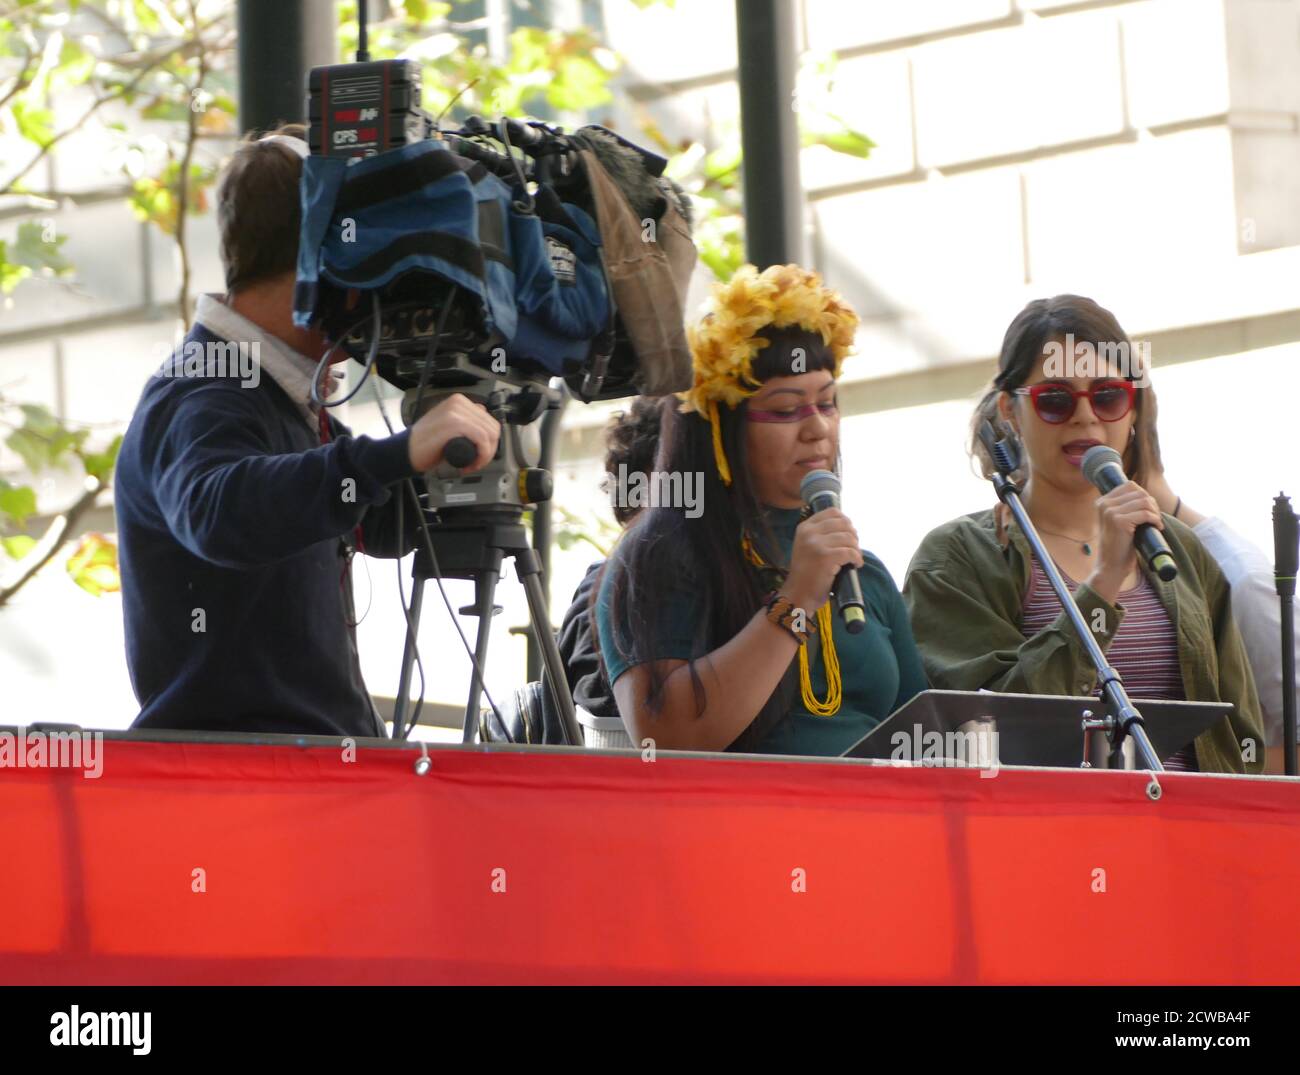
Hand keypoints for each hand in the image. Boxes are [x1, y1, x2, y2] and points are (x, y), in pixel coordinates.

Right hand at [407, 394, 499, 473]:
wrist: (406, 451)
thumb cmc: (426, 443)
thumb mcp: (450, 426)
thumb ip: (466, 422)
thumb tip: (484, 425)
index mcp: (459, 401)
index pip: (490, 420)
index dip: (490, 442)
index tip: (479, 455)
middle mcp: (459, 403)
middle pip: (493, 428)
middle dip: (490, 450)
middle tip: (477, 462)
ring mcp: (456, 412)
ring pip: (489, 434)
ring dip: (485, 455)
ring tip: (472, 464)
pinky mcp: (454, 423)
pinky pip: (481, 440)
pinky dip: (481, 456)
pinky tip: (469, 464)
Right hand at [782, 508, 863, 613]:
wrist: (798, 594)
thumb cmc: (806, 573)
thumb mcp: (807, 546)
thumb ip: (821, 534)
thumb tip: (848, 527)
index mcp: (804, 527)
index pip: (832, 512)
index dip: (846, 522)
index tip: (848, 534)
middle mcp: (808, 533)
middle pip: (843, 523)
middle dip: (853, 536)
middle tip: (853, 548)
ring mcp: (816, 544)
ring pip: (849, 538)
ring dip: (856, 549)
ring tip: (854, 559)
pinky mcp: (826, 558)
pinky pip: (850, 552)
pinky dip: (857, 559)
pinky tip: (856, 565)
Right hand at [1087, 481, 1161, 602]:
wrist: (1111, 566)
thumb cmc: (1118, 545)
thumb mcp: (1117, 521)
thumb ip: (1124, 506)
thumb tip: (1145, 495)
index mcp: (1102, 502)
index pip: (1130, 486)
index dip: (1144, 496)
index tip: (1149, 511)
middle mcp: (1104, 504)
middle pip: (1139, 492)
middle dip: (1152, 504)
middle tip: (1154, 519)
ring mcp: (1110, 512)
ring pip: (1144, 501)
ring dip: (1155, 512)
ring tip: (1155, 523)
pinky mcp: (1119, 522)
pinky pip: (1145, 514)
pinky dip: (1155, 520)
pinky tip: (1157, 527)